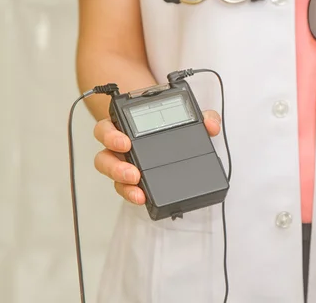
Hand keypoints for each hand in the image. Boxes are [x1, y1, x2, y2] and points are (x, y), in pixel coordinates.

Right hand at [93, 110, 221, 204]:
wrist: (168, 134)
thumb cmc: (169, 126)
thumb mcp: (188, 118)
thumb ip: (204, 117)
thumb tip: (211, 125)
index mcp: (126, 127)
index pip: (107, 128)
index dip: (110, 135)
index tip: (124, 142)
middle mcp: (121, 147)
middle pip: (104, 156)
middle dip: (115, 166)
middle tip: (132, 172)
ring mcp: (125, 165)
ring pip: (112, 178)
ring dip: (122, 184)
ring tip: (137, 191)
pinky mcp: (133, 181)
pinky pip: (126, 189)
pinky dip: (133, 194)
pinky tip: (143, 198)